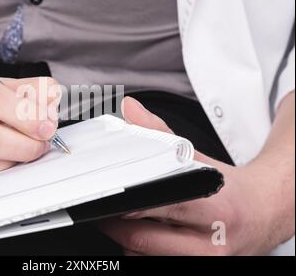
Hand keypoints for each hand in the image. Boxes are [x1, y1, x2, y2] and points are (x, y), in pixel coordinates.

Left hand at [99, 97, 283, 255]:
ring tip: (125, 220)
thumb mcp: (199, 159)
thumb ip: (160, 133)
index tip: (110, 198)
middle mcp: (210, 246)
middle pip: (143, 239)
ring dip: (126, 239)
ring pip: (142, 257)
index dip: (132, 203)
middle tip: (104, 208)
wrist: (264, 215)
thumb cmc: (231, 191)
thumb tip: (131, 109)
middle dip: (115, 223)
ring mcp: (203, 264)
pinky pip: (151, 265)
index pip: (164, 206)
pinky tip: (146, 235)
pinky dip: (140, 252)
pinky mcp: (197, 271)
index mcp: (214, 210)